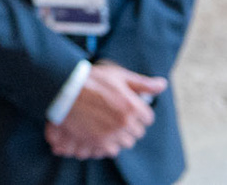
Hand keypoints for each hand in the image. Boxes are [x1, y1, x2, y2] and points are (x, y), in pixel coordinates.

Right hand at [45, 61, 164, 158]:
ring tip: (106, 123)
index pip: (147, 118)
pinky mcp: (99, 142)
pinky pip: (112, 150)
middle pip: (137, 132)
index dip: (137, 112)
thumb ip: (143, 83)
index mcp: (134, 107)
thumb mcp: (118, 75)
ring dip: (119, 135)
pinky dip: (107, 143)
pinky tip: (99, 131)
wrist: (64, 88)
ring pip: (126, 142)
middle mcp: (126, 123)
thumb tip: (163, 84)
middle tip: (114, 114)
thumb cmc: (92, 79)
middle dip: (129, 124)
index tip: (126, 107)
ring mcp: (113, 134)